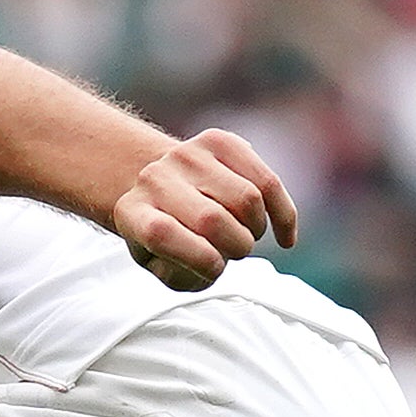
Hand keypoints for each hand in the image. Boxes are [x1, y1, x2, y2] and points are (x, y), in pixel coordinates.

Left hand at [109, 130, 298, 290]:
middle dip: (235, 248)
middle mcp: (154, 178)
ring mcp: (186, 155)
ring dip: (256, 230)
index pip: (162, 234)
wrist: (163, 188)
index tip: (216, 269)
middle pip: (211, 219)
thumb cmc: (167, 237)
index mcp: (132, 213)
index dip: (198, 258)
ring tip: (244, 235)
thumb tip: (213, 260)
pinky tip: (284, 237)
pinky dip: (283, 214)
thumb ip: (183, 274)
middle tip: (234, 253)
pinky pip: (267, 180)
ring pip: (247, 199)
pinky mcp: (219, 142)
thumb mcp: (162, 267)